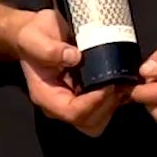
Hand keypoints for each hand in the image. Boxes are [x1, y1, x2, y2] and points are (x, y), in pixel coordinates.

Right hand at [10, 8, 129, 136]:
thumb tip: (75, 58)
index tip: (109, 84)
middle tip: (118, 83)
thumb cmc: (34, 36)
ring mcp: (75, 101)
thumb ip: (49, 49)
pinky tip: (123, 80)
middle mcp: (60, 104)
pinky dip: (117, 98)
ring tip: (122, 81)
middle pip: (88, 123)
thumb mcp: (34, 37)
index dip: (93, 102)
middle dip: (107, 106)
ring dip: (114, 103)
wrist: (37, 33)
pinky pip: (105, 107)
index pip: (72, 112)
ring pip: (99, 119)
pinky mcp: (87, 95)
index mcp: (46, 96)